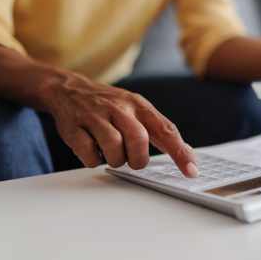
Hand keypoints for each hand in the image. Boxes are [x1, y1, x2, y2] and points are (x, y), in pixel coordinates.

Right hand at [38, 73, 197, 176]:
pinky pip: (89, 154)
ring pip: (114, 148)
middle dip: (138, 159)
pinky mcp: (74, 127)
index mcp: (138, 105)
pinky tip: (93, 150)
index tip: (191, 171)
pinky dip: (93, 160)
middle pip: (139, 139)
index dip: (180, 152)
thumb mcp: (136, 107)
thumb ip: (158, 128)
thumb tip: (186, 152)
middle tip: (133, 160)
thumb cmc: (109, 104)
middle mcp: (119, 108)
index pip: (165, 129)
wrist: (68, 89)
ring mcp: (95, 116)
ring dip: (116, 160)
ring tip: (111, 154)